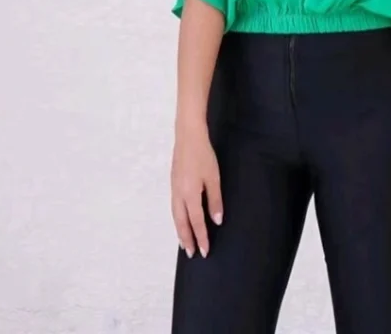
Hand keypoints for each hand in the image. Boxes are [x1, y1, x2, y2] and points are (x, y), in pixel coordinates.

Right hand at [171, 122, 223, 258]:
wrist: (188, 136)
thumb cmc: (203, 155)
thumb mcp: (213, 177)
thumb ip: (215, 200)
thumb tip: (217, 220)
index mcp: (189, 195)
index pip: (196, 222)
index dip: (201, 237)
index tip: (204, 251)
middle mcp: (178, 195)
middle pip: (181, 223)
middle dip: (186, 239)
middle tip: (190, 254)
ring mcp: (174, 189)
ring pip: (175, 216)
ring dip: (180, 230)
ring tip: (184, 242)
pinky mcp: (173, 183)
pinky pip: (174, 207)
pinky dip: (177, 218)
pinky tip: (181, 219)